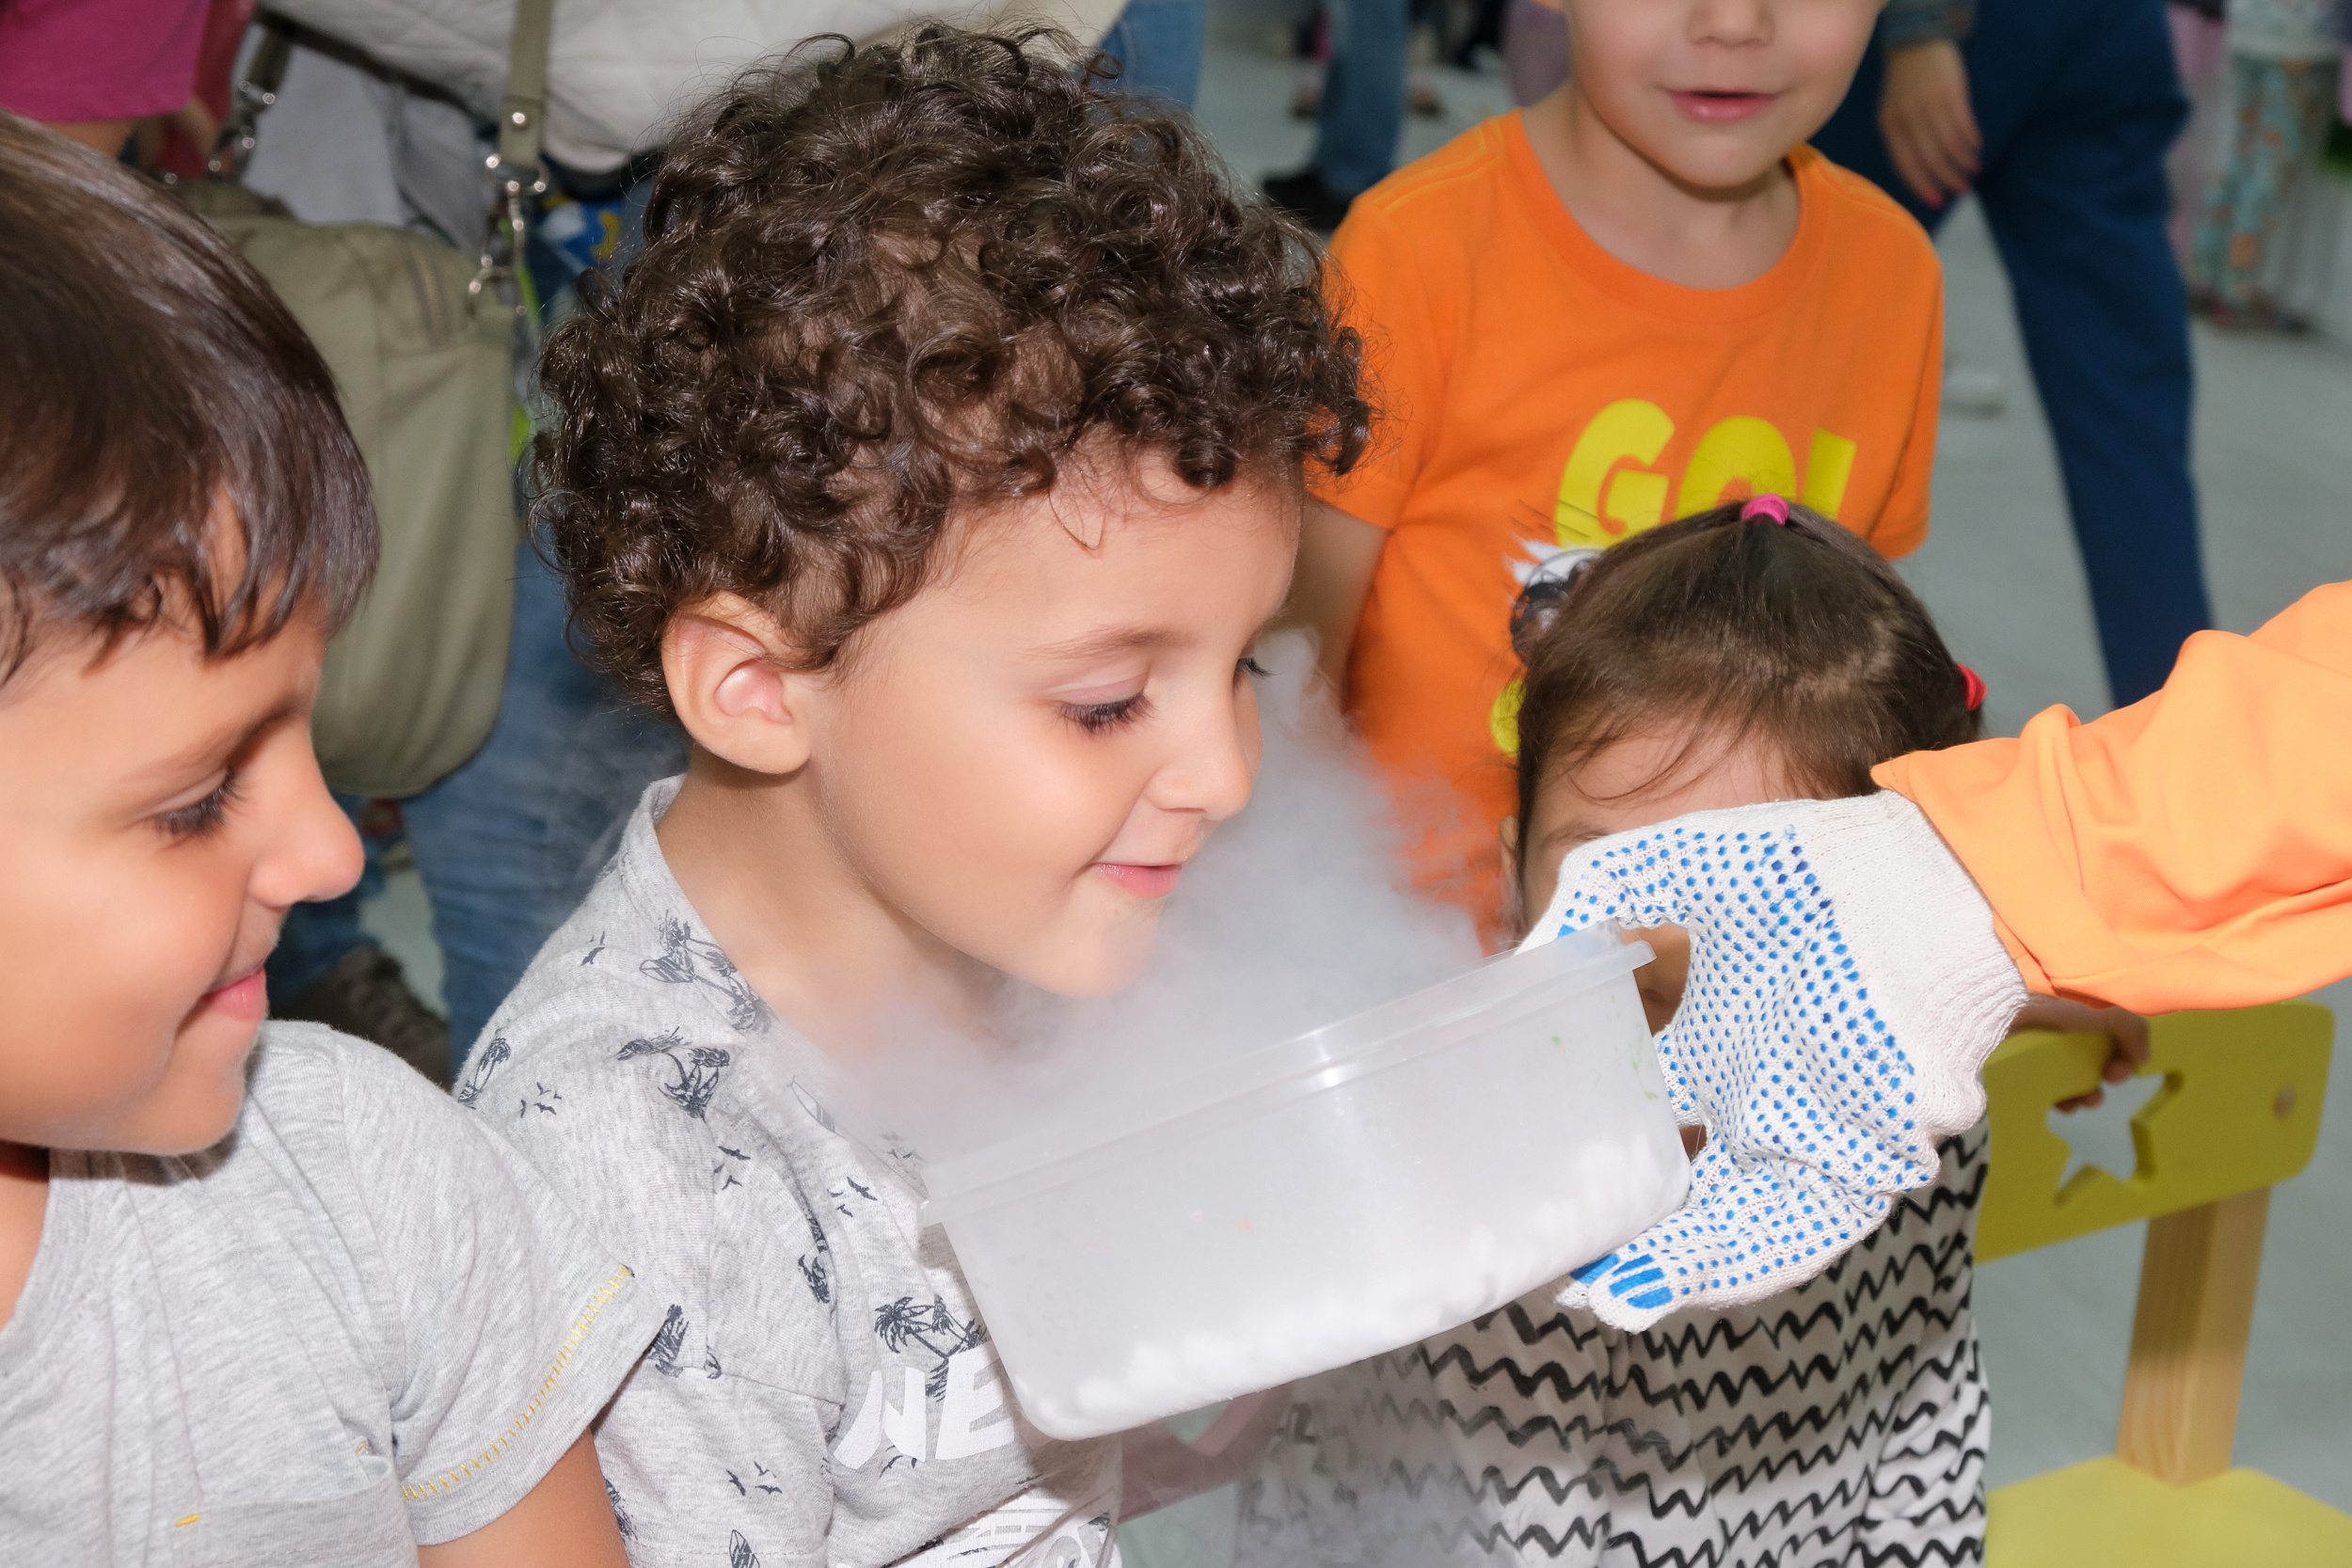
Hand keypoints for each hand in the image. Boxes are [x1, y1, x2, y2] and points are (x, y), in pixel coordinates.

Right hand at [1523, 793, 2024, 1329]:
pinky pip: (1786, 1240)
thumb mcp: (1674, 867)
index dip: (1578, 1149)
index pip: (1631, 1115)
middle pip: (1670, 1191)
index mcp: (1708, 1043)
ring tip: (1594, 1297)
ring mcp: (1799, 1142)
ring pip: (1721, 1229)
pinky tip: (1659, 1289)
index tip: (1518, 1175)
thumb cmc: (1807, 872)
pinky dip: (1723, 1270)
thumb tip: (1524, 958)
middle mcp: (1748, 1103)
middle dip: (1612, 1233)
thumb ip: (1594, 900)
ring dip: (1658, 1270)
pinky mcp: (1852, 1171)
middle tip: (1548, 1264)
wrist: (1932, 890)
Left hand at [1878, 41, 1979, 208]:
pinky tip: (1976, 147)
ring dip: (1963, 160)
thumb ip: (1903, 139)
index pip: (1905, 164)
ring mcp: (1929, 104)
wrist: (1915, 42)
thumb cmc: (1904, 86)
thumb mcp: (1893, 112)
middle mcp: (1908, 117)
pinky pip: (1962, 123)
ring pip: (1949, 143)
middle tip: (1961, 189)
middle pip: (1930, 158)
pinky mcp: (1950, 92)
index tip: (1937, 201)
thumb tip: (1923, 173)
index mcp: (1890, 126)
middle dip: (1947, 177)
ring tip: (1972, 169)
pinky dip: (1970, 139)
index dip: (1921, 185)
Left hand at [2014, 995, 2151, 1110]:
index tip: (2119, 1073)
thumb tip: (2141, 1060)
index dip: (2120, 1061)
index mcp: (2086, 1012)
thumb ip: (2134, 1030)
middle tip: (2097, 1091)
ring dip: (2083, 1096)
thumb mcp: (2109, 1008)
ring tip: (2081, 1103)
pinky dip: (2057, 1098)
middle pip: (2090, 1062)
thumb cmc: (2060, 999)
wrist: (2007, 999)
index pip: (2110, 1041)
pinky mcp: (2019, 1059)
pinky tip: (2062, 1105)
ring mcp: (2040, 1044)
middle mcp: (2064, 1027)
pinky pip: (2043, 1084)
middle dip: (2101, 1082)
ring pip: (2068, 1077)